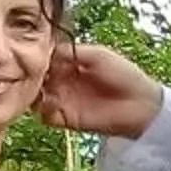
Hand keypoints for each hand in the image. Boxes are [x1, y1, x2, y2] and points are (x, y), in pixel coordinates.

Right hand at [37, 37, 163, 139]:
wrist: (141, 105)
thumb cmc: (124, 75)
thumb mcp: (97, 55)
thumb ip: (70, 51)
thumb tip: (44, 52)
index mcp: (69, 63)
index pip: (43, 57)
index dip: (36, 56)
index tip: (31, 53)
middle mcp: (62, 80)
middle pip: (35, 77)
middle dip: (29, 74)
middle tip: (30, 72)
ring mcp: (62, 99)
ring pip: (35, 96)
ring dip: (32, 92)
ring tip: (39, 87)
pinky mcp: (65, 119)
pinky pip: (44, 115)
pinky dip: (42, 109)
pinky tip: (50, 101)